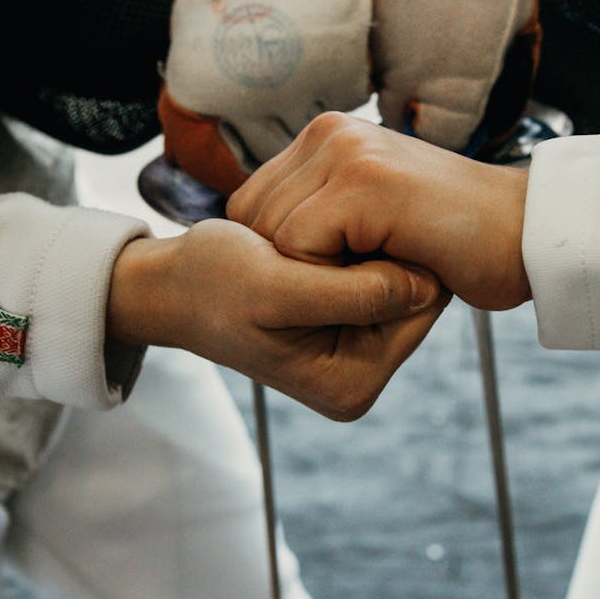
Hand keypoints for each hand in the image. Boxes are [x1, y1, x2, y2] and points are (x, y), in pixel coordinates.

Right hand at [106, 218, 444, 420]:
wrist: (170, 283)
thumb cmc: (210, 284)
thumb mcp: (277, 290)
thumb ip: (352, 294)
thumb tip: (428, 284)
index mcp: (351, 384)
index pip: (418, 312)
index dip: (400, 259)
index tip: (358, 220)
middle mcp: (362, 371)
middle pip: (413, 296)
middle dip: (381, 250)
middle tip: (338, 214)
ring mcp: (356, 344)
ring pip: (398, 275)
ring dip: (368, 240)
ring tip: (322, 220)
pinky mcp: (347, 316)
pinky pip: (376, 268)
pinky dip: (354, 240)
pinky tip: (323, 223)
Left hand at [228, 112, 531, 312]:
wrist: (531, 237)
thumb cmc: (458, 243)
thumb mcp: (376, 221)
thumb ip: (326, 220)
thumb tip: (261, 251)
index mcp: (329, 136)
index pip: (252, 206)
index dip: (277, 256)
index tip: (332, 279)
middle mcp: (331, 132)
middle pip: (252, 220)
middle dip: (287, 269)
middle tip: (351, 289)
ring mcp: (347, 150)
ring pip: (272, 236)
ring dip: (310, 278)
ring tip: (370, 282)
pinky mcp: (363, 181)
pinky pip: (298, 247)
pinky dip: (326, 282)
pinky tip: (380, 283)